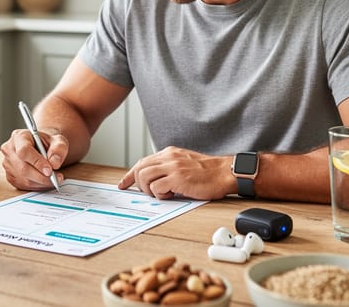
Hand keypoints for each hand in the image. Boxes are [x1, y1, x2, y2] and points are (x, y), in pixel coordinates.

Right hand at [0, 128, 66, 190]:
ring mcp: (8, 165)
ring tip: (55, 179)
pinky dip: (38, 186)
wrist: (41, 147)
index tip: (50, 170)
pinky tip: (46, 181)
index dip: (37, 162)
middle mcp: (10, 150)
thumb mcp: (58, 140)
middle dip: (42, 177)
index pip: (24, 151)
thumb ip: (59, 149)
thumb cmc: (47, 143)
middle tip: (58, 178)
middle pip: (23, 168)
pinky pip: (24, 186)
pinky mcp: (10, 177)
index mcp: (19, 137)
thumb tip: (54, 163)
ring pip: (24, 180)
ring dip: (42, 183)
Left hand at [118, 146, 233, 199]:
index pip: (142, 162)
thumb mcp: (185, 163)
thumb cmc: (208, 172)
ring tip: (163, 194)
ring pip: (145, 178)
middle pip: (140, 169)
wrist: (225, 173)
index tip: (123, 184)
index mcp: (169, 153)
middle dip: (140, 184)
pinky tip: (172, 195)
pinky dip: (160, 195)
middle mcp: (169, 157)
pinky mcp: (178, 178)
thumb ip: (169, 166)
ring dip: (150, 190)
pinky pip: (157, 188)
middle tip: (150, 193)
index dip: (130, 174)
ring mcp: (173, 167)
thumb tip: (155, 179)